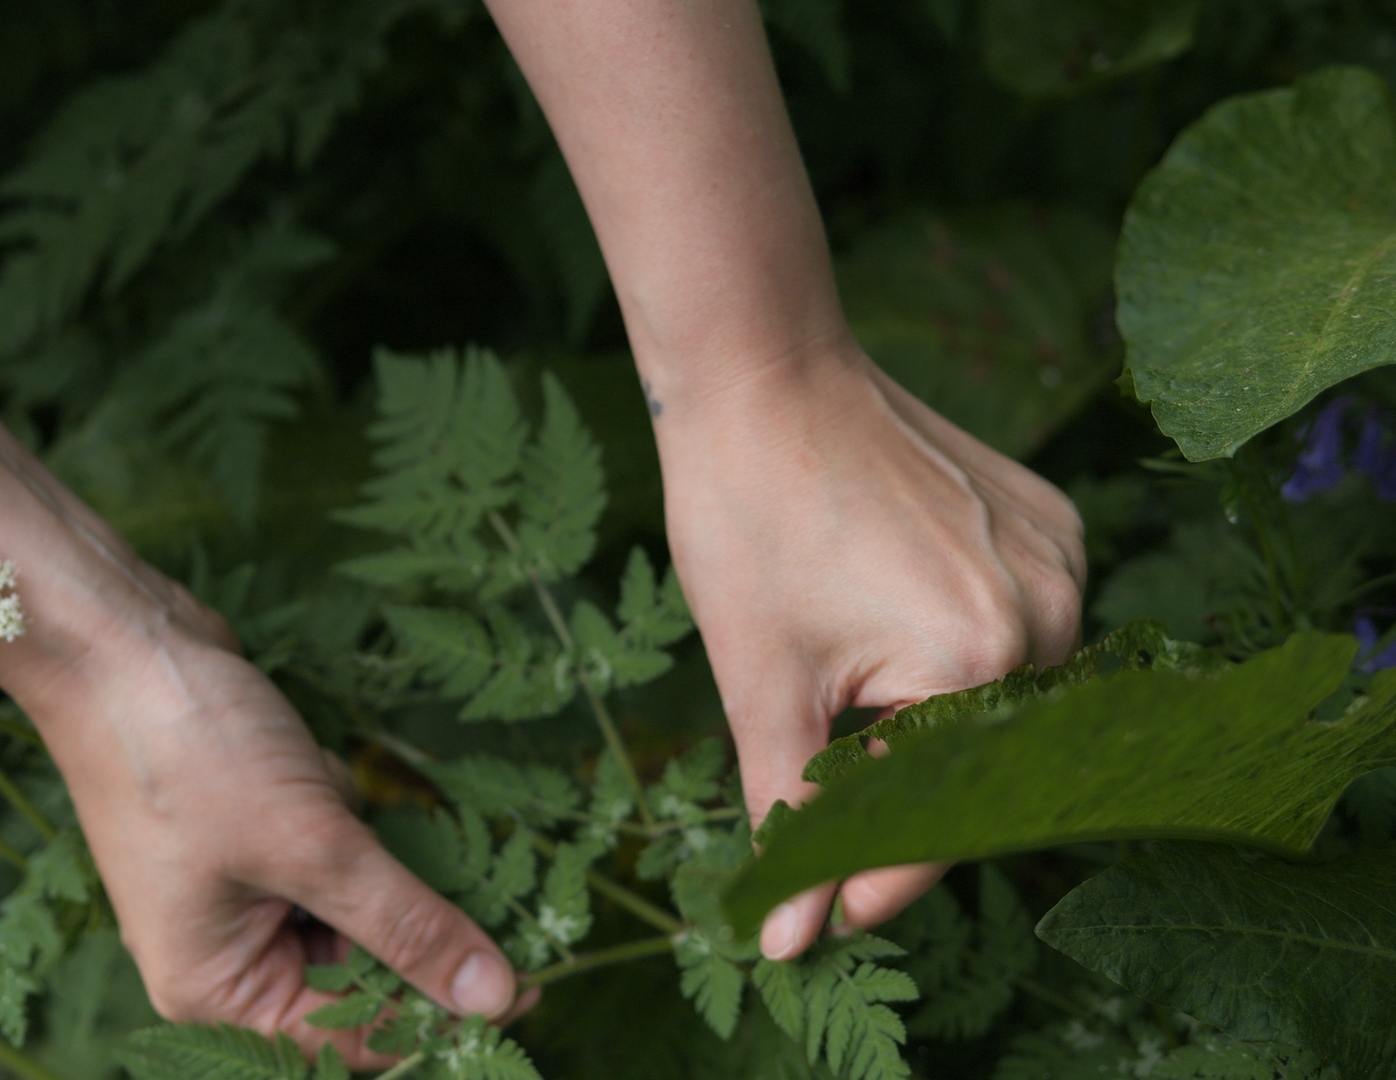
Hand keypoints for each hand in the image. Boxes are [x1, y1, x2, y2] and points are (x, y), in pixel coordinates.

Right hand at [22, 584, 520, 1067]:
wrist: (115, 641)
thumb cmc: (188, 750)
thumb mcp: (310, 843)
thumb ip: (406, 924)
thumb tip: (493, 997)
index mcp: (219, 990)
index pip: (355, 1038)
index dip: (443, 1017)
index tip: (534, 985)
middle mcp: (227, 956)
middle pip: (361, 975)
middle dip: (404, 915)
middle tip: (476, 873)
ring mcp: (241, 892)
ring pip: (356, 903)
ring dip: (367, 850)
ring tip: (326, 793)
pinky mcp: (257, 834)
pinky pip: (334, 847)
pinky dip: (340, 808)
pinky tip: (302, 764)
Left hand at [652, 343, 1084, 957]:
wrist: (764, 376)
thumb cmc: (747, 518)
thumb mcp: (760, 683)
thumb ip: (787, 814)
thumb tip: (787, 939)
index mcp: (981, 658)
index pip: (937, 819)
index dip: (872, 879)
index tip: (819, 914)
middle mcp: (1049, 612)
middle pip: (976, 763)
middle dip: (894, 799)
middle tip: (817, 817)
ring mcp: (1060, 561)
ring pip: (1000, 699)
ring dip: (925, 725)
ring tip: (842, 701)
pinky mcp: (1052, 525)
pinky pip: (1020, 627)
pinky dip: (957, 655)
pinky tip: (888, 630)